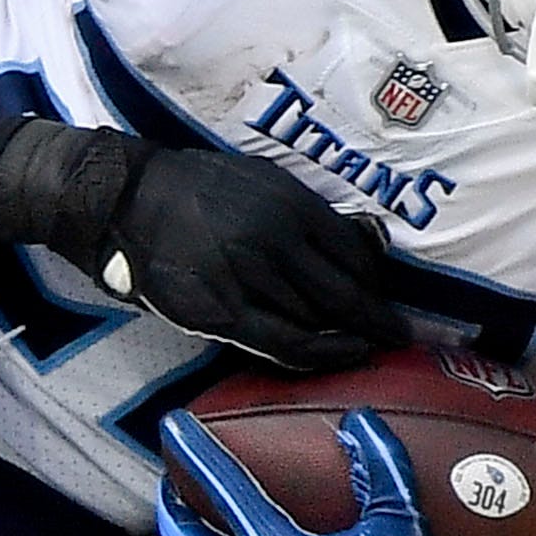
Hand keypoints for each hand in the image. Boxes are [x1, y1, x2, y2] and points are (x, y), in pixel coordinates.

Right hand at [97, 144, 414, 368]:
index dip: (378, 285)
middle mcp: (278, 239)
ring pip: (318, 320)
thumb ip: (307, 213)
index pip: (356, 255)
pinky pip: (285, 343)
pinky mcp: (223, 310)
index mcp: (292, 203)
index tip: (387, 301)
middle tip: (403, 337)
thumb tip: (360, 245)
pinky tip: (342, 355)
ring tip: (361, 346)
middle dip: (380, 321)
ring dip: (345, 336)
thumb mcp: (263, 181)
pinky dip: (321, 354)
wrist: (131, 199)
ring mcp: (250, 276)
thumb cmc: (197, 190)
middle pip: (347, 293)